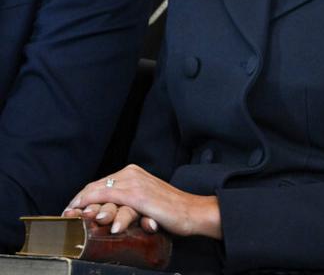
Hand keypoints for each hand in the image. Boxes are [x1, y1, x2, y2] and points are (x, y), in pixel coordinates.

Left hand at [63, 164, 221, 238]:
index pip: (100, 183)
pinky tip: (87, 217)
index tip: (71, 211)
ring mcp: (135, 183)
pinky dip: (94, 205)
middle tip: (67, 216)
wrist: (191, 211)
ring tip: (73, 217)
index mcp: (134, 172)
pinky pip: (109, 197)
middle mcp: (132, 173)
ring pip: (99, 190)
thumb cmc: (170, 209)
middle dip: (78, 201)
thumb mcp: (145, 201)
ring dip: (83, 205)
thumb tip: (107, 211)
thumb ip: (127, 200)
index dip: (83, 197)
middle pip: (95, 186)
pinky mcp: (138, 195)